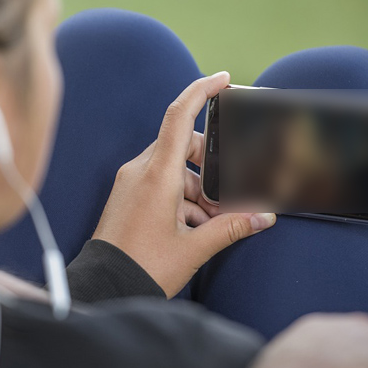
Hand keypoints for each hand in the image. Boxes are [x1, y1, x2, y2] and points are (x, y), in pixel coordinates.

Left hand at [92, 72, 275, 297]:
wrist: (103, 288)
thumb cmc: (143, 268)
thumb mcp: (194, 248)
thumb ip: (231, 227)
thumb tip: (264, 216)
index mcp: (156, 174)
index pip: (179, 115)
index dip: (202, 90)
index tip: (224, 79)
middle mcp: (140, 171)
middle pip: (183, 147)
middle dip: (211, 167)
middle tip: (228, 198)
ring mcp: (131, 183)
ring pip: (174, 169)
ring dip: (199, 190)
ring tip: (212, 224)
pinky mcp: (127, 196)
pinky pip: (160, 184)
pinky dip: (182, 199)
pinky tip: (196, 228)